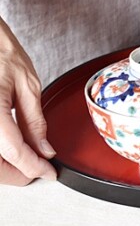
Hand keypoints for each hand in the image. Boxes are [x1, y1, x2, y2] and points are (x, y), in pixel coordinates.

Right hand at [0, 18, 56, 184]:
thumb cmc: (2, 53)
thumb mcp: (28, 85)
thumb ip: (35, 121)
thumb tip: (45, 149)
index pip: (13, 151)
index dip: (33, 167)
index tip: (49, 172)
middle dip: (19, 173)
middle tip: (41, 170)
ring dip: (7, 167)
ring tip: (29, 161)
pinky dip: (0, 154)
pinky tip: (13, 151)